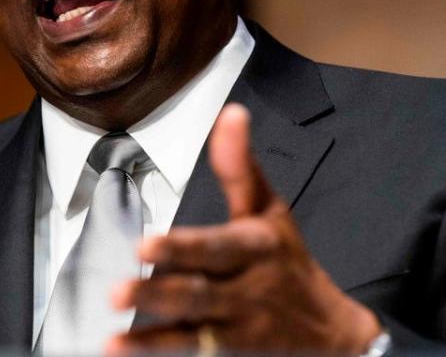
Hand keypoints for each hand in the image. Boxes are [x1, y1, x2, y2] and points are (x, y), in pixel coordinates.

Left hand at [109, 103, 381, 354]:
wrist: (332, 333)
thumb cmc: (288, 260)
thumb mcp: (270, 210)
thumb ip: (240, 167)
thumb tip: (231, 113)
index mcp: (256, 248)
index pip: (217, 247)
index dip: (183, 247)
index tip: (145, 244)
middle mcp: (248, 291)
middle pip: (200, 294)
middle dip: (159, 293)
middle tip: (117, 291)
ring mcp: (239, 330)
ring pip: (193, 335)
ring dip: (151, 339)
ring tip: (113, 340)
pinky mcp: (230, 355)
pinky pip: (192, 356)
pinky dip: (157, 354)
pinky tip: (122, 352)